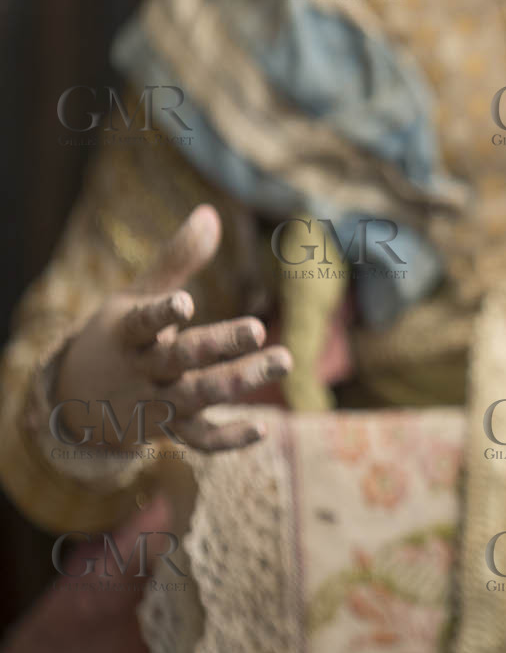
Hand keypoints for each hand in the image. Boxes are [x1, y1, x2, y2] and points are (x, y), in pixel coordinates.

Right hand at [53, 204, 292, 453]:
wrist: (76, 401)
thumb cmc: (117, 338)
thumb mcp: (136, 297)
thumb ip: (176, 260)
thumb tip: (210, 213)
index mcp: (128, 333)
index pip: (142, 323)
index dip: (161, 314)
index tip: (183, 302)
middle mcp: (142, 369)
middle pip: (180, 359)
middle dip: (219, 345)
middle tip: (258, 329)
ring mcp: (156, 404)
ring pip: (198, 396)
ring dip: (239, 381)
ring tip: (283, 360)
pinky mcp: (171, 430)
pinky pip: (200, 439)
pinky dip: (228, 438)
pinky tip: (264, 427)